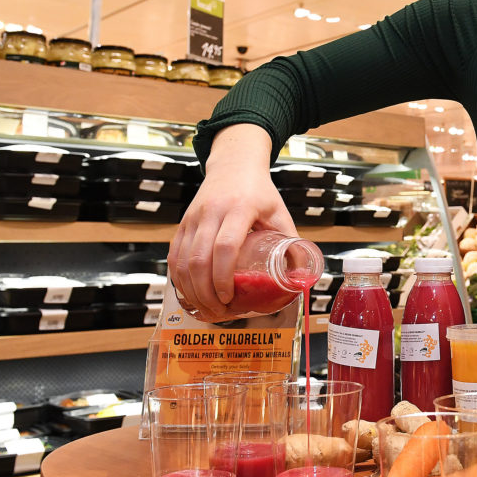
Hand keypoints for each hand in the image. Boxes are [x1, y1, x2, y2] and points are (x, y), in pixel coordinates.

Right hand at [168, 125, 295, 320]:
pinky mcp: (182, 223)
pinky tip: (190, 293)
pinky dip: (179, 278)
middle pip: (199, 259)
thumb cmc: (259, 191)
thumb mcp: (279, 212)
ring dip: (191, 290)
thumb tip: (302, 276)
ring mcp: (193, 217)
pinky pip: (174, 255)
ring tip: (206, 308)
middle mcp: (211, 212)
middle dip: (205, 292)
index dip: (223, 277)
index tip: (229, 297)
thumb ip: (291, 242)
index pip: (226, 246)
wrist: (234, 164)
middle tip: (218, 312)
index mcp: (239, 208)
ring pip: (182, 260)